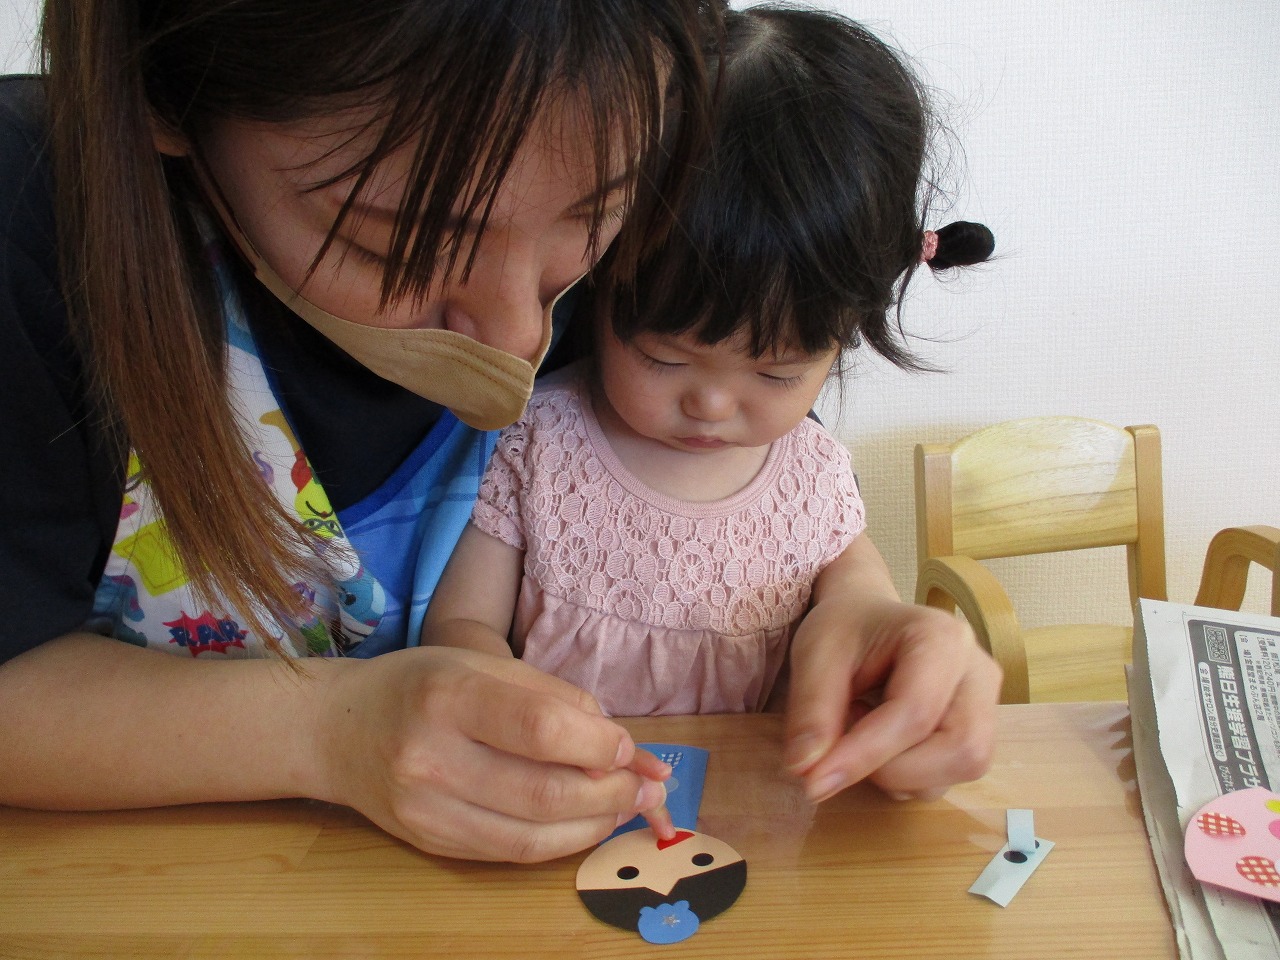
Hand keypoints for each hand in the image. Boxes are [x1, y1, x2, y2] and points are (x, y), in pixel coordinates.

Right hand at [314, 646, 669, 861]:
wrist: (337, 730)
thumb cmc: (421, 685)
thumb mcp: (484, 664)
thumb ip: (557, 698)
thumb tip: (629, 747)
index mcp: (448, 696)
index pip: (541, 729)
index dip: (599, 745)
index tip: (628, 746)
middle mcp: (430, 757)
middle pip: (543, 792)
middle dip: (611, 793)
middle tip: (649, 786)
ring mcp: (425, 810)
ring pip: (531, 837)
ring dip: (595, 826)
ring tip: (627, 807)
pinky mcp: (428, 844)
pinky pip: (509, 853)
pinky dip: (559, 842)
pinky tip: (584, 822)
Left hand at [783, 596, 1001, 802]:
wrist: (867, 623)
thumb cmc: (845, 632)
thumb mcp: (815, 657)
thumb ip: (811, 713)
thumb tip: (808, 774)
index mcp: (941, 637)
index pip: (915, 712)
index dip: (865, 754)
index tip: (814, 781)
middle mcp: (978, 672)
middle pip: (961, 751)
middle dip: (895, 769)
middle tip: (845, 742)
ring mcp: (987, 704)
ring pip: (959, 771)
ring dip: (899, 774)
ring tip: (864, 727)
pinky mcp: (979, 732)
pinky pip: (949, 778)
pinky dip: (907, 776)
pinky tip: (884, 740)